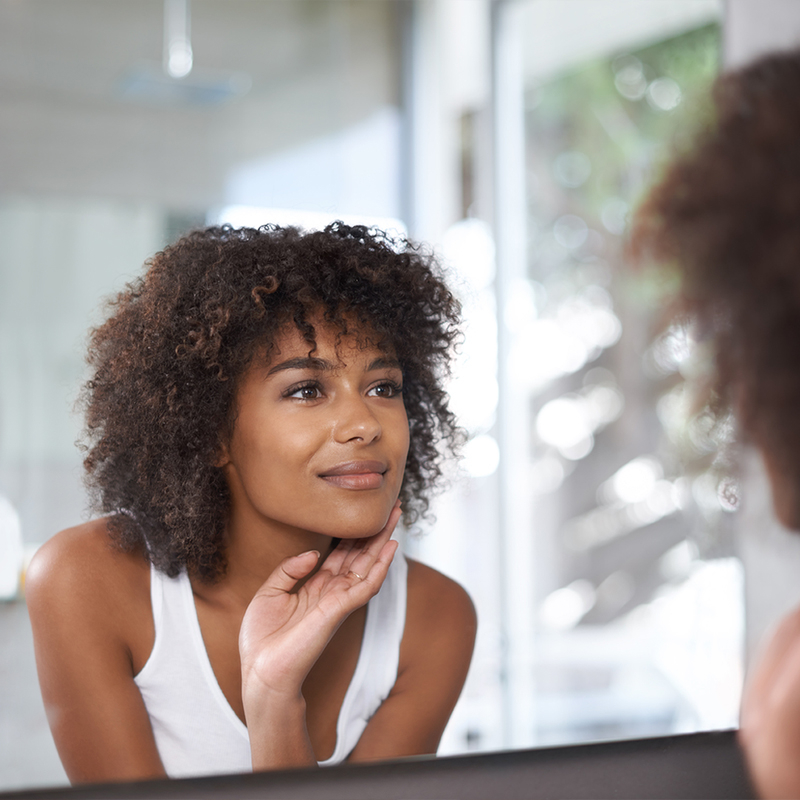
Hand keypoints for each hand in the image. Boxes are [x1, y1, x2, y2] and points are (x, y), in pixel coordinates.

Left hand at [239, 503, 400, 705]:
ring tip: (395, 516)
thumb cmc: (262, 640)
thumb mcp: (269, 593)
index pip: (341, 554)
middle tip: (392, 507)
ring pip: (369, 565)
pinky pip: (367, 584)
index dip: (353, 533)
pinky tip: (391, 546)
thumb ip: (290, 569)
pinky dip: (381, 565)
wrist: (261, 672)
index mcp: (315, 587)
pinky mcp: (340, 610)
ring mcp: (339, 601)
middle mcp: (331, 592)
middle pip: (360, 555)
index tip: (364, 512)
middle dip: (375, 531)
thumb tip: (314, 553)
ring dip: (384, 540)